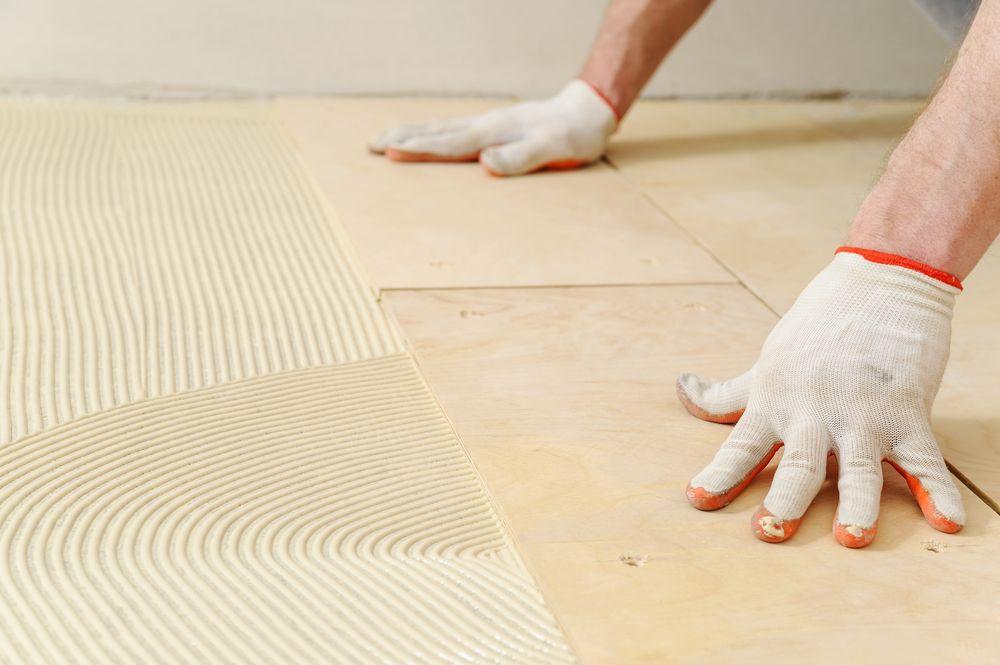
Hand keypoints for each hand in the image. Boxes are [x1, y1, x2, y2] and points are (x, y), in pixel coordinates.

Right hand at [368, 80, 617, 176]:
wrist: (589, 112)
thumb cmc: (575, 135)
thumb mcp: (553, 149)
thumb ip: (521, 157)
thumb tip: (485, 163)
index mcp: (494, 133)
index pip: (448, 144)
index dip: (418, 149)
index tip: (388, 151)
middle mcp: (486, 126)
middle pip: (435, 132)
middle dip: (401, 138)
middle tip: (369, 144)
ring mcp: (488, 124)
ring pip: (441, 129)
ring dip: (411, 134)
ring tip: (384, 139)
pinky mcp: (495, 127)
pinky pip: (454, 131)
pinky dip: (432, 134)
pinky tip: (425, 138)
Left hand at [676, 247, 965, 547]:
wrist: (878, 284)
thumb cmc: (815, 330)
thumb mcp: (765, 363)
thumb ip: (727, 394)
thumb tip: (683, 389)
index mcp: (775, 402)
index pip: (741, 445)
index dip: (721, 475)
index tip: (698, 500)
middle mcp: (815, 413)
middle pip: (798, 463)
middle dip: (785, 499)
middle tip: (771, 531)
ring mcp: (864, 416)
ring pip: (859, 468)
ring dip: (856, 504)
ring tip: (851, 538)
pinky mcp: (907, 415)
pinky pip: (925, 460)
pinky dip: (938, 492)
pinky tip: (947, 522)